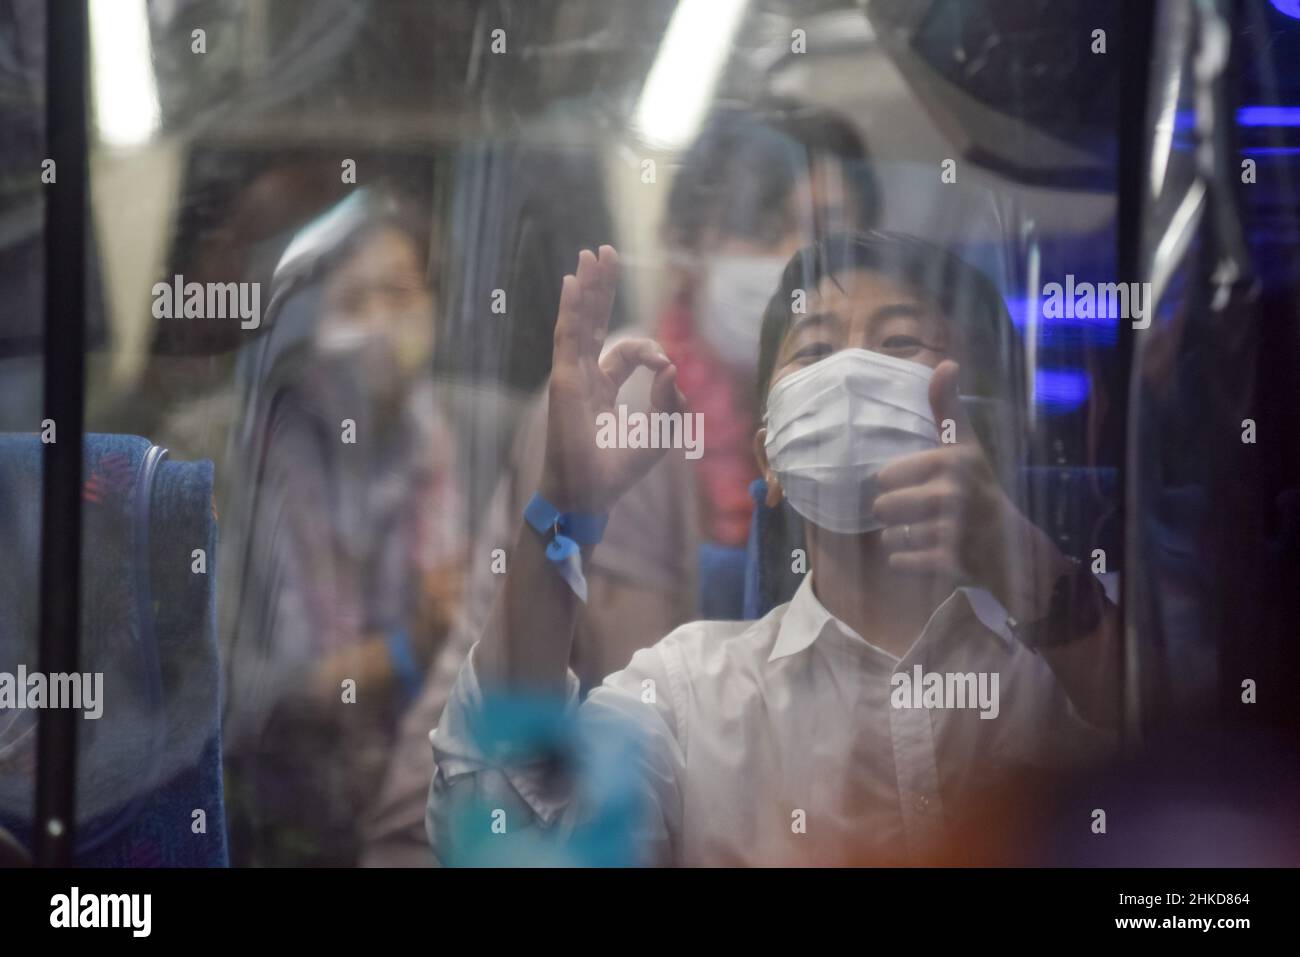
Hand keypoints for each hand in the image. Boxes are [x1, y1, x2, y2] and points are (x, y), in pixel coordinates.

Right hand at [540, 246, 685, 513]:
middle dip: (601, 288)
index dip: (650, 351)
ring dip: (586, 287)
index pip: (627, 352)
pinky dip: (570, 309)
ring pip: (578, 321)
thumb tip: (673, 367)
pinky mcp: (563, 381)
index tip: (665, 367)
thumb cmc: (616, 473)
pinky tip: (573, 282)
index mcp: (602, 389)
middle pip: (593, 322)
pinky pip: (566, 337)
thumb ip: (669, 402)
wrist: (588, 496)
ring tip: (592, 254)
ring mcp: (570, 377)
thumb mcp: (657, 435)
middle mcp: (584, 377)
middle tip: (605, 253)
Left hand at [872, 360, 1069, 619]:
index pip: (884, 476)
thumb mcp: (966, 446)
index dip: (895, 483)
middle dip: (894, 514)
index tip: (920, 485)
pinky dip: (907, 563)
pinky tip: (927, 555)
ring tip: (925, 533)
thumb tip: (945, 363)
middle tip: (920, 513)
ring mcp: (950, 533)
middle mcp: (951, 496)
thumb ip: (947, 407)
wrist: (1011, 546)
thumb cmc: (979, 488)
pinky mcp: (947, 565)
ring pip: (889, 537)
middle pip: (882, 508)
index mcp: (950, 463)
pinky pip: (900, 563)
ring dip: (900, 538)